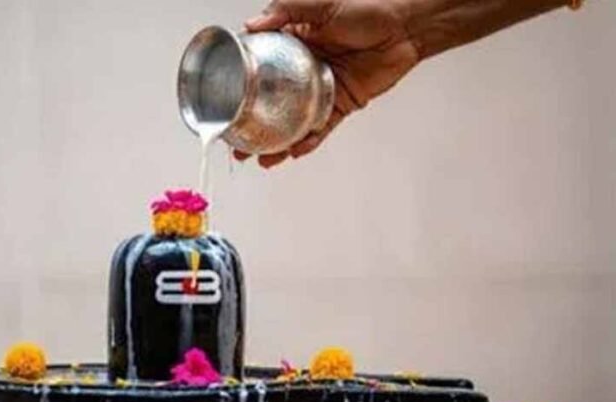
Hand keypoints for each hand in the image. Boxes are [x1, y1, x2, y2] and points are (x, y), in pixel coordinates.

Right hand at [237, 0, 418, 167]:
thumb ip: (284, 11)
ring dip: (278, 142)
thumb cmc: (367, 7)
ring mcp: (321, 90)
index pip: (258, 69)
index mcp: (292, 45)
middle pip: (271, 102)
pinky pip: (322, 128)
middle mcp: (302, 70)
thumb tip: (252, 25)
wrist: (405, 26)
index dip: (240, 88)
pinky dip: (309, 141)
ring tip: (261, 158)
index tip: (223, 103)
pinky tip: (295, 152)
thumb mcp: (320, 4)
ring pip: (293, 121)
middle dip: (253, 125)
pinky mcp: (341, 104)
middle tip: (237, 144)